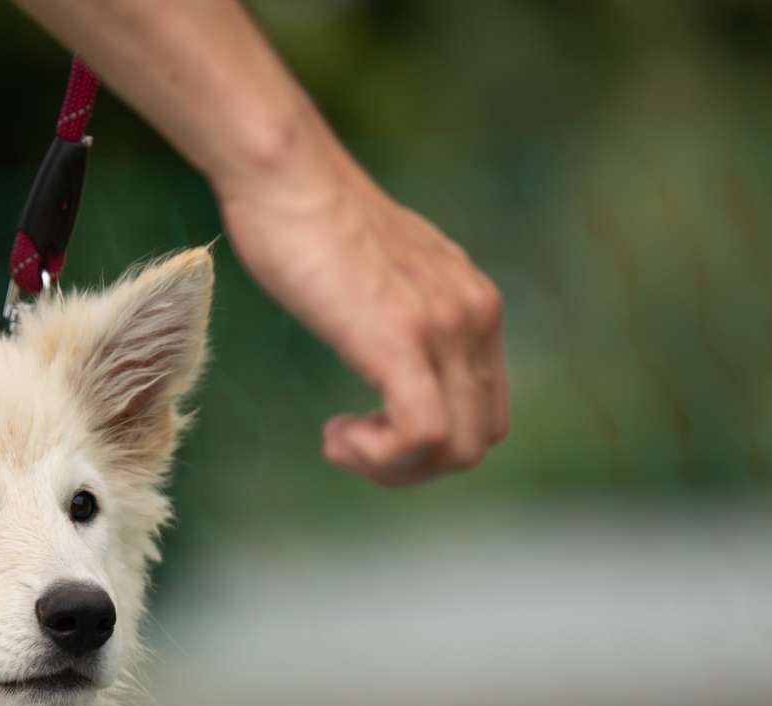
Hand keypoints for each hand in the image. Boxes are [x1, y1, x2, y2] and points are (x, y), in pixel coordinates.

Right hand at [217, 139, 509, 485]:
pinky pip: (422, 434)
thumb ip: (406, 312)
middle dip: (412, 465)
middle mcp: (475, 315)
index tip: (368, 423)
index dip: (429, 442)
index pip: (486, 411)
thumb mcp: (383, 274)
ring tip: (340, 439)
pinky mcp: (403, 337)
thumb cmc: (309, 219)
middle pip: (477, 441)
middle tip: (352, 443)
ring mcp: (444, 327)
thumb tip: (386, 345)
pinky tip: (336, 433)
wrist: (285, 174)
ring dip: (392, 466)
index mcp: (476, 303)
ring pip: (456, 450)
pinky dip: (379, 455)